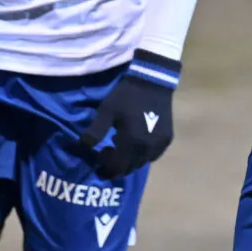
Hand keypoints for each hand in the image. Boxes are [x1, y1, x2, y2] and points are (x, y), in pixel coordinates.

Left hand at [79, 53, 179, 179]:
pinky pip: (153, 155)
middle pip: (130, 167)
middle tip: (106, 157)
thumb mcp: (106, 111)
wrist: (152, 81)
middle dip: (117, 166)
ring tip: (119, 148)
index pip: (118, 167)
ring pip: (142, 162)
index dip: (107, 169)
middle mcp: (147, 149)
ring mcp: (159, 145)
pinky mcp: (167, 139)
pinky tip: (135, 145)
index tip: (98, 163)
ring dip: (129, 161)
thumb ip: (95, 131)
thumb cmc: (127, 96)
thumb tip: (85, 146)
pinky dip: (142, 155)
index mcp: (132, 143)